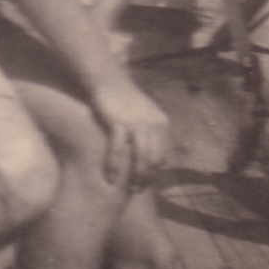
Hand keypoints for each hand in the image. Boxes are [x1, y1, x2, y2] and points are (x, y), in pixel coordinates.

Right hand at [92, 77, 168, 191]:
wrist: (107, 78)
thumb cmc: (122, 100)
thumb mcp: (143, 114)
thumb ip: (149, 133)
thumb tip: (151, 158)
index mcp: (161, 122)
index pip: (162, 155)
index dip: (154, 172)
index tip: (144, 182)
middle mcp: (152, 122)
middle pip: (154, 158)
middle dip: (147, 178)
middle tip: (137, 190)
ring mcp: (136, 122)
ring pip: (141, 156)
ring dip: (136, 175)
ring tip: (128, 189)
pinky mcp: (118, 121)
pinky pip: (119, 149)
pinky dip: (115, 165)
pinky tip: (111, 177)